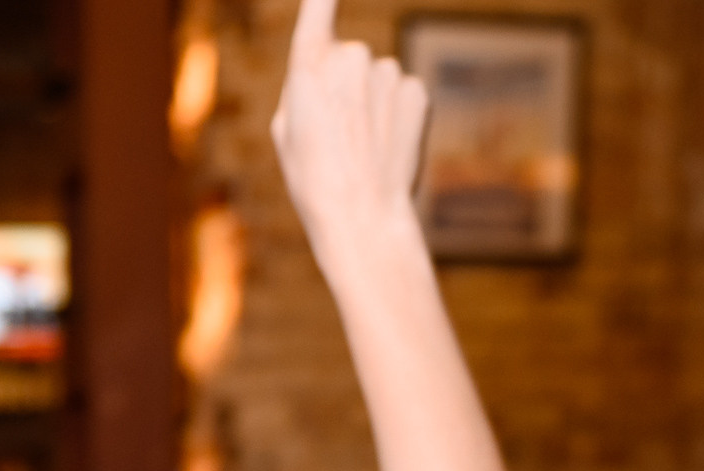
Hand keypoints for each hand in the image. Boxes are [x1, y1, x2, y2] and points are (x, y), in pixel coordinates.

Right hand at [270, 0, 430, 278]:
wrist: (362, 217)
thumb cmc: (313, 180)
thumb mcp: (286, 132)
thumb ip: (303, 88)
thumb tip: (326, 68)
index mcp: (308, 66)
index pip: (317, 6)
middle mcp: (350, 56)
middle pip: (348, 54)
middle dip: (344, 82)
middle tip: (338, 132)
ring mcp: (388, 71)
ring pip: (377, 76)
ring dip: (372, 101)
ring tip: (363, 146)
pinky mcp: (417, 90)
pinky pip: (402, 92)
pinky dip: (396, 114)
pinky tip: (386, 146)